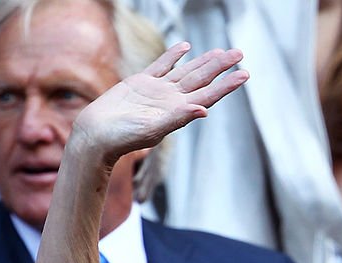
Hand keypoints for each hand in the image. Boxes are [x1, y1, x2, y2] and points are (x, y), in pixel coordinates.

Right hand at [71, 42, 247, 165]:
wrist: (96, 134)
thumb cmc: (123, 136)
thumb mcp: (153, 129)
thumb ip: (178, 118)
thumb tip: (204, 110)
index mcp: (178, 111)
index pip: (209, 94)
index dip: (227, 84)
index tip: (245, 73)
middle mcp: (171, 100)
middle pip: (202, 79)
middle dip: (221, 67)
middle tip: (239, 53)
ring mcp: (157, 90)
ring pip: (186, 71)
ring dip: (204, 61)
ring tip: (221, 52)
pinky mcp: (140, 82)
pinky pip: (162, 66)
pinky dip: (173, 56)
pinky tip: (185, 47)